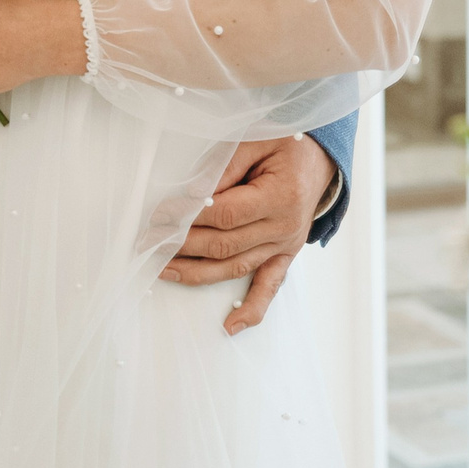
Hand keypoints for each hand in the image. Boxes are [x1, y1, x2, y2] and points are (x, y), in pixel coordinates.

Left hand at [161, 135, 337, 335]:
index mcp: (281, 196)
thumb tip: (191, 196)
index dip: (188, 216)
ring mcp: (285, 245)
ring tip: (163, 269)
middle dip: (181, 244)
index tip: (160, 214)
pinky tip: (230, 326)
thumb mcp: (256, 141)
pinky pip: (269, 287)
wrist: (320, 158)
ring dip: (195, 273)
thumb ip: (225, 168)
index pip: (224, 213)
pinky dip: (251, 310)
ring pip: (235, 267)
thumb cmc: (286, 145)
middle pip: (224, 244)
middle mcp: (285, 227)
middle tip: (149, 240)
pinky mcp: (284, 255)